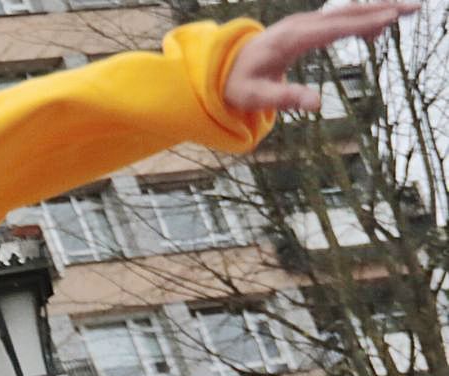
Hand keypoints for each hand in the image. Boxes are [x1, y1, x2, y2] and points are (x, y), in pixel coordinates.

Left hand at [225, 3, 419, 114]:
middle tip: (413, 7)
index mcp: (293, 39)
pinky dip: (361, 20)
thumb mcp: (257, 99)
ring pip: (346, 12)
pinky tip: (378, 29)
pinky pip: (339, 20)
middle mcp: (301, 24)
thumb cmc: (239, 86)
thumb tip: (316, 105)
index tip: (391, 18)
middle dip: (381, 9)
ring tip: (406, 13)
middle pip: (347, 12)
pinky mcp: (307, 27)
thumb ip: (284, 100)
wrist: (223, 69)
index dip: (364, 23)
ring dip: (376, 10)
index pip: (335, 27)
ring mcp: (305, 23)